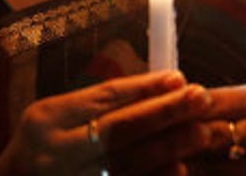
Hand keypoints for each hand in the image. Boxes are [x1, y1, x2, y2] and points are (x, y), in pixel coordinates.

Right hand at [0, 71, 211, 175]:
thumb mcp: (59, 119)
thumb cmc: (44, 150)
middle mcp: (56, 152)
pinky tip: (180, 170)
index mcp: (48, 119)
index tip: (180, 78)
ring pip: (124, 163)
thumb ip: (101, 106)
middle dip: (163, 113)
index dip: (144, 88)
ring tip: (201, 131)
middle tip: (200, 98)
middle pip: (117, 129)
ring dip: (168, 147)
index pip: (102, 99)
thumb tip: (163, 88)